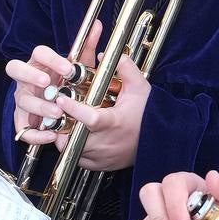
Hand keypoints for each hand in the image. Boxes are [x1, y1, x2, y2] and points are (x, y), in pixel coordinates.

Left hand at [7, 22, 151, 170]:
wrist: (161, 139)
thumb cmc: (149, 112)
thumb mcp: (140, 87)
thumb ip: (125, 68)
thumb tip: (103, 54)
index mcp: (114, 122)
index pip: (89, 118)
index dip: (73, 108)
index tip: (61, 97)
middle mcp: (106, 142)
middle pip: (73, 136)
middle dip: (61, 124)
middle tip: (57, 111)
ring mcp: (102, 156)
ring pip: (72, 150)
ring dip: (65, 136)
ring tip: (64, 122)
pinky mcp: (100, 165)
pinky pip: (77, 160)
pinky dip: (72, 149)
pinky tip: (75, 136)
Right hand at [9, 20, 102, 144]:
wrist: (63, 105)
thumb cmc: (67, 81)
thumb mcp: (79, 65)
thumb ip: (87, 45)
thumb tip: (98, 24)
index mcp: (39, 62)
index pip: (38, 52)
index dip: (51, 59)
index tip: (68, 68)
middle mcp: (26, 78)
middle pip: (15, 69)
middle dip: (29, 75)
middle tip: (47, 83)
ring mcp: (23, 98)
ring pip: (22, 101)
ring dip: (39, 107)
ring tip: (58, 113)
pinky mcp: (23, 119)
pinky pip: (22, 129)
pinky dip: (35, 134)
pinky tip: (51, 135)